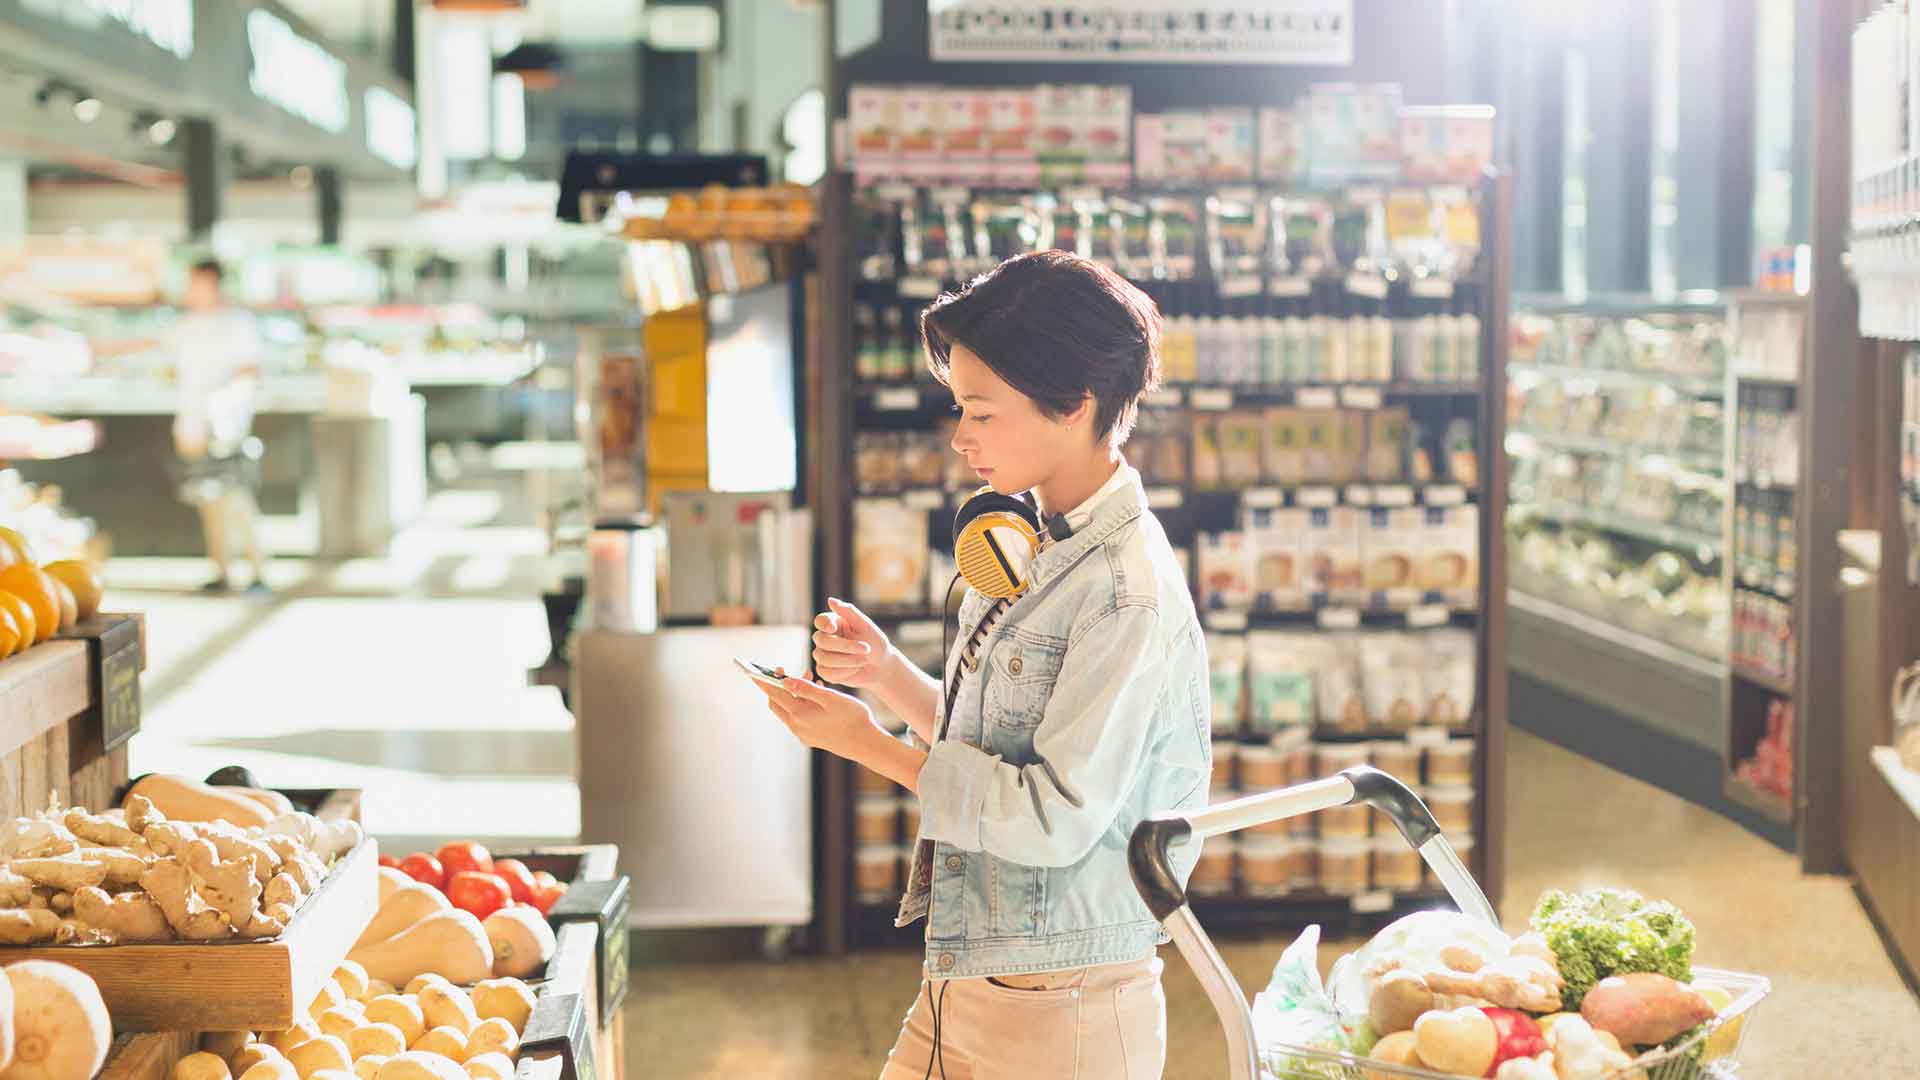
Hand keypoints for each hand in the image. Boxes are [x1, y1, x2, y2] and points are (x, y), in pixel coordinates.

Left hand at [755, 669, 884, 761]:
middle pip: (777, 703)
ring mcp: (804, 734)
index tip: (754, 670)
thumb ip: (806, 688)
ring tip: (810, 677)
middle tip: (785, 670)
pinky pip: (799, 718)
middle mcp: (797, 727)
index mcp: (799, 715)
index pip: (774, 694)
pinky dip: (802, 703)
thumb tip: (785, 680)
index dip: (764, 680)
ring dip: (794, 693)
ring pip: (789, 710)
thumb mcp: (830, 697)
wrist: (866, 744)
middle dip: (779, 685)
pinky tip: (817, 693)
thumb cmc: (852, 717)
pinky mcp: (812, 738)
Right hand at [812, 597, 891, 688]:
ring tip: (864, 660)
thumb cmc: (876, 643)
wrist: (882, 667)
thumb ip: (849, 612)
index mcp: (834, 623)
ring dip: (847, 660)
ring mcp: (823, 655)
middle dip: (845, 646)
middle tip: (866, 648)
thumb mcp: (866, 626)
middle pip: (821, 640)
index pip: (820, 621)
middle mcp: (825, 638)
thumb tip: (830, 600)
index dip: (824, 624)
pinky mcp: (826, 671)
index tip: (833, 628)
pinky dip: (844, 672)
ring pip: (823, 658)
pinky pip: (827, 673)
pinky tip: (856, 669)